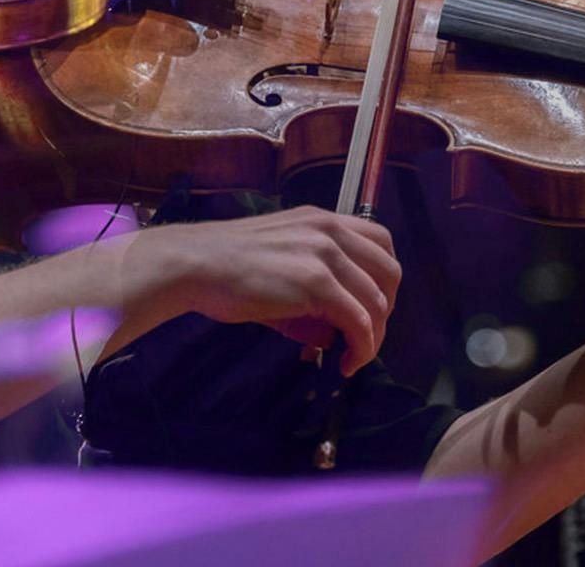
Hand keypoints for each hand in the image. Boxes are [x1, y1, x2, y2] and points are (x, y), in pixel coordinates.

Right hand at [126, 206, 401, 375]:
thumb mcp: (280, 266)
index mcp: (322, 220)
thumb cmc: (227, 268)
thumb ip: (312, 293)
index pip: (380, 241)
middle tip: (365, 334)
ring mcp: (325, 253)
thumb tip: (331, 337)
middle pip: (389, 270)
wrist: (195, 264)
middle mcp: (330, 230)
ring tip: (352, 356)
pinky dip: (362, 347)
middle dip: (385, 309)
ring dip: (374, 335)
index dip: (384, 278)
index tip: (369, 307)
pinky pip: (359, 321)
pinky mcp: (316, 282)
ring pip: (377, 300)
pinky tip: (345, 362)